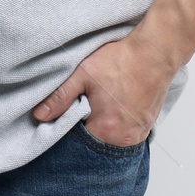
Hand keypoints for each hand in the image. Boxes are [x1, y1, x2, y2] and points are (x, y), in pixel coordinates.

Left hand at [31, 28, 173, 146]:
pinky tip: (115, 108)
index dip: (70, 130)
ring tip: (103, 105)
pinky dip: (117, 125)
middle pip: (96, 143)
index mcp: (106, 129)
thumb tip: (40, 115)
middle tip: (88, 105)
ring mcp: (139, 133)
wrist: (155, 51)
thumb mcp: (83, 74)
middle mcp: (125, 138)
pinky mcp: (147, 126)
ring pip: (111, 140)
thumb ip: (60, 97)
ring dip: (103, 128)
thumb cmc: (122, 60)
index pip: (78, 143)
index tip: (71, 114)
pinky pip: (126, 134)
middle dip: (87, 128)